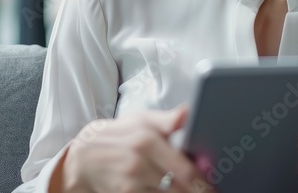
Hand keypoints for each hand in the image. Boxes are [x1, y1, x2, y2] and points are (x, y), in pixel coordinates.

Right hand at [60, 103, 214, 192]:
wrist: (82, 158)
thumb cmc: (117, 136)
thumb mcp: (140, 120)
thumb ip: (167, 120)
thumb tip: (189, 111)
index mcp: (147, 140)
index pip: (185, 168)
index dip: (204, 182)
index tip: (215, 186)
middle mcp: (139, 163)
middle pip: (180, 188)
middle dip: (198, 191)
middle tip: (210, 191)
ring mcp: (131, 183)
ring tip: (193, 190)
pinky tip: (169, 191)